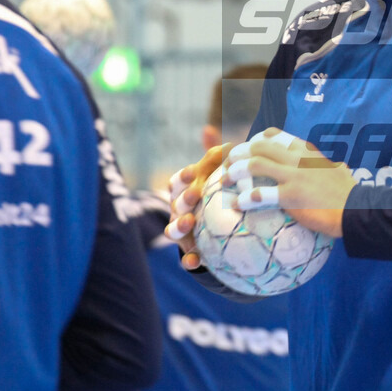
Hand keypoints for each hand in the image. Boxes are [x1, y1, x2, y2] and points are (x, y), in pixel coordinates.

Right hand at [163, 145, 228, 269]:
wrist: (217, 227)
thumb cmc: (215, 192)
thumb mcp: (214, 174)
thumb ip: (213, 156)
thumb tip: (210, 130)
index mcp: (184, 190)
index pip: (179, 181)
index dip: (184, 176)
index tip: (191, 172)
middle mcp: (179, 210)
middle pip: (176, 203)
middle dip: (184, 199)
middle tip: (194, 195)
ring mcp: (182, 230)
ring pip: (174, 230)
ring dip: (180, 226)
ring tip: (188, 223)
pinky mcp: (190, 250)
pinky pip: (187, 257)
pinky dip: (189, 259)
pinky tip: (195, 261)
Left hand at [223, 127, 354, 237]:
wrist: (356, 209)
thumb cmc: (349, 193)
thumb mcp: (338, 171)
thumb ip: (330, 167)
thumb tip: (337, 167)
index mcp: (307, 151)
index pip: (276, 135)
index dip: (256, 139)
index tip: (247, 148)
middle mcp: (297, 159)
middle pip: (259, 147)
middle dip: (238, 153)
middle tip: (227, 163)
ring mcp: (293, 176)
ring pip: (255, 165)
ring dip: (235, 171)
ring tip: (225, 180)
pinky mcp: (291, 196)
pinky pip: (260, 194)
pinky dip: (245, 198)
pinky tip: (237, 204)